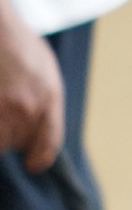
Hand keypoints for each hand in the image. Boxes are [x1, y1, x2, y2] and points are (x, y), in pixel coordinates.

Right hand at [0, 0, 63, 171]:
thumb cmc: (18, 45)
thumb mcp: (45, 70)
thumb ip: (45, 100)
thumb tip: (38, 131)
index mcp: (49, 96)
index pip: (49, 142)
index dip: (40, 157)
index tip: (32, 164)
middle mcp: (27, 106)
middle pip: (17, 142)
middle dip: (10, 136)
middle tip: (5, 115)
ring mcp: (3, 107)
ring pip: (0, 139)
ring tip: (2, 106)